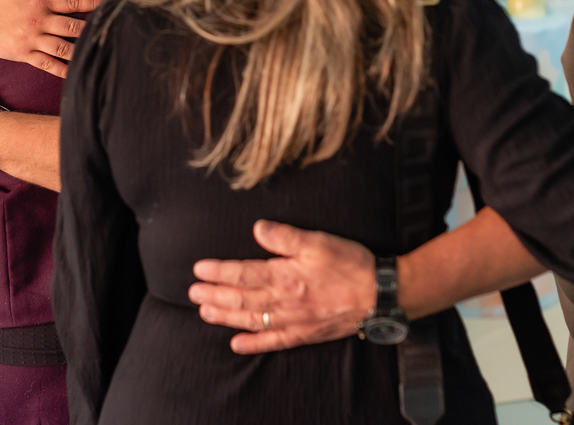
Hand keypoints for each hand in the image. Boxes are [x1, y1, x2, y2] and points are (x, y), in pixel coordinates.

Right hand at [0, 0, 102, 76]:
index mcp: (40, 2)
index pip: (73, 1)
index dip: (93, 2)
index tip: (110, 3)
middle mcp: (40, 22)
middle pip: (73, 27)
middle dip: (93, 29)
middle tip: (111, 31)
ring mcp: (33, 40)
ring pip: (63, 48)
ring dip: (82, 50)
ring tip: (99, 53)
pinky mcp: (25, 54)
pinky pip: (48, 64)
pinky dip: (63, 69)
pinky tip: (77, 72)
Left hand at [188, 220, 375, 353]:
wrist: (380, 295)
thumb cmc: (350, 264)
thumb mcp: (318, 241)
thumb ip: (286, 237)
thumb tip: (258, 228)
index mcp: (285, 277)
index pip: (243, 274)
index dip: (219, 272)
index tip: (199, 269)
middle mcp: (284, 302)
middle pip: (241, 299)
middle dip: (214, 296)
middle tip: (192, 293)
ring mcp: (293, 321)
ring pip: (251, 320)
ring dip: (226, 317)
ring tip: (205, 312)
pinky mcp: (304, 334)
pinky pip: (273, 342)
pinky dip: (253, 344)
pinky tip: (236, 344)